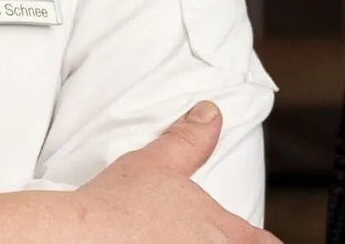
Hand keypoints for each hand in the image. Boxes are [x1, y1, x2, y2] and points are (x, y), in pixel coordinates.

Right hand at [69, 102, 280, 242]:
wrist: (80, 238)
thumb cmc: (119, 204)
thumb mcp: (158, 162)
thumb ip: (190, 140)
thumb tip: (209, 113)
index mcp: (221, 231)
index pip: (264, 243)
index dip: (260, 240)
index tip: (258, 238)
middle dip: (223, 242)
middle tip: (193, 235)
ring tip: (165, 240)